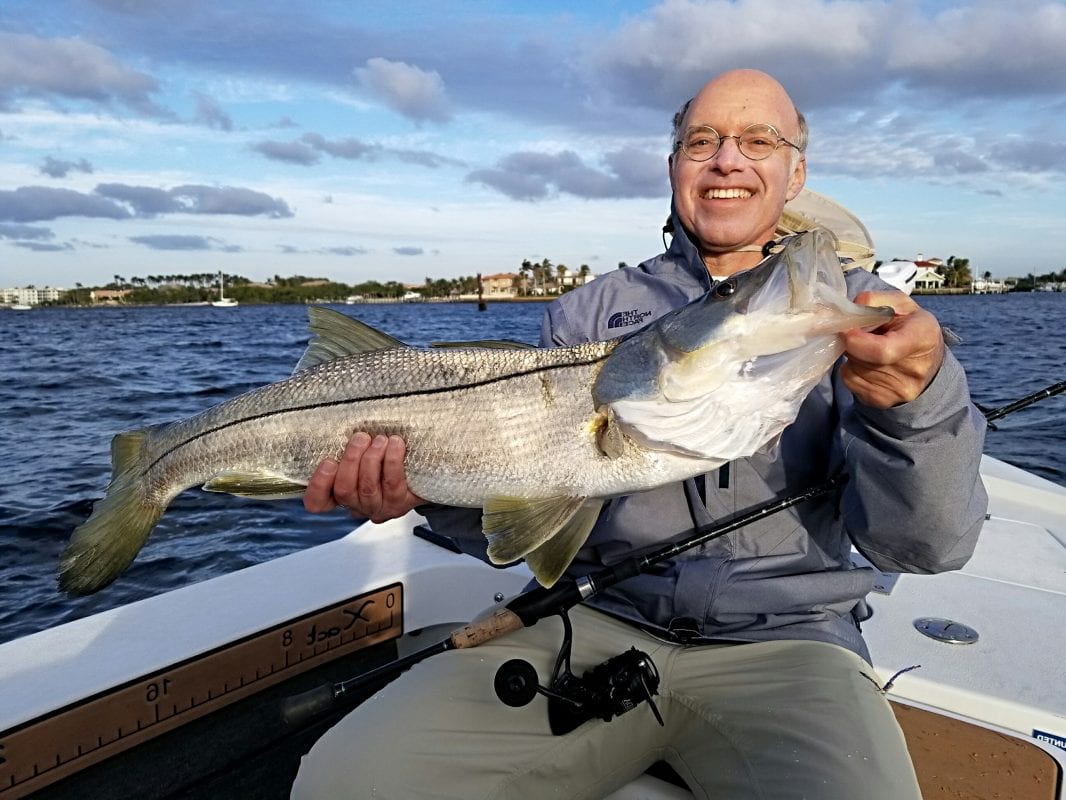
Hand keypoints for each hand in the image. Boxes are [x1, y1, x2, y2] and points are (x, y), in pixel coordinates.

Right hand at [304, 432, 423, 522]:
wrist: (421, 470)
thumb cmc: (384, 454)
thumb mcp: (361, 450)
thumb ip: (348, 447)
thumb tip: (341, 427)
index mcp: (339, 494)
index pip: (318, 502)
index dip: (319, 485)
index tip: (328, 461)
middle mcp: (356, 505)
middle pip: (344, 490)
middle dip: (351, 461)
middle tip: (360, 438)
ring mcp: (378, 507)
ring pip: (367, 488)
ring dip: (372, 459)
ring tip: (380, 440)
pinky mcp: (399, 504)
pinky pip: (392, 483)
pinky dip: (392, 460)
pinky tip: (395, 444)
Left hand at [840, 291, 944, 408]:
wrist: (929, 362)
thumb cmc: (911, 326)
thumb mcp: (900, 303)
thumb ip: (872, 301)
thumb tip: (847, 315)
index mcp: (923, 339)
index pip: (883, 351)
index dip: (857, 341)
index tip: (847, 330)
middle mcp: (914, 370)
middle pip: (862, 358)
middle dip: (852, 343)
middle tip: (860, 334)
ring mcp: (899, 390)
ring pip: (852, 369)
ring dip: (852, 356)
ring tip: (869, 348)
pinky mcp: (883, 401)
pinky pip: (851, 382)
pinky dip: (852, 369)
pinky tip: (868, 363)